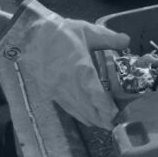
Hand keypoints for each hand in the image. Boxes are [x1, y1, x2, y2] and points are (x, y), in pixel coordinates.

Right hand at [0, 0, 129, 128]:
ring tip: (104, 125)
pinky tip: (85, 118)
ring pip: (76, 109)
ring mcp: (57, 89)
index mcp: (80, 68)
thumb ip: (109, 38)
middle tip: (114, 125)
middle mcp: (68, 83)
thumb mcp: (88, 31)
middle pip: (86, 106)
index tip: (114, 114)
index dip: (104, 106)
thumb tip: (127, 41)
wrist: (30, 35)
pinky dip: (77, 114)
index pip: (94, 92)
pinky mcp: (49, 91)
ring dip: (90, 118)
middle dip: (101, 118)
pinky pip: (66, 106)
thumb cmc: (60, 32)